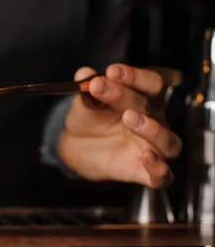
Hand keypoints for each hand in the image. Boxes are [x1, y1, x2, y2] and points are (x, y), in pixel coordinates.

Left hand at [58, 64, 181, 188]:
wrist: (77, 145)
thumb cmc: (90, 119)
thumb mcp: (84, 101)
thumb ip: (86, 87)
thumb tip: (84, 73)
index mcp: (143, 98)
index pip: (150, 82)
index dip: (133, 76)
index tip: (111, 71)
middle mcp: (154, 120)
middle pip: (154, 106)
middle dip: (126, 95)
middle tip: (102, 87)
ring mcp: (151, 147)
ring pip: (169, 141)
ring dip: (152, 129)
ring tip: (129, 117)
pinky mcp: (144, 171)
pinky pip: (163, 175)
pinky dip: (159, 168)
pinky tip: (146, 157)